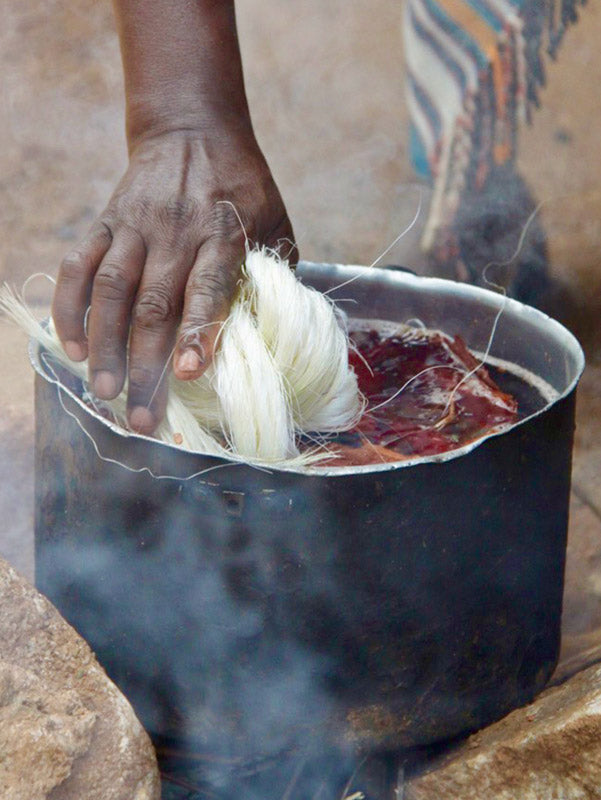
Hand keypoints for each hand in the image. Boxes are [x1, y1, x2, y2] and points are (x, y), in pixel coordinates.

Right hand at [51, 127, 296, 433]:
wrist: (193, 130)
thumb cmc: (243, 187)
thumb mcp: (275, 222)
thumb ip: (275, 272)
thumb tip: (277, 331)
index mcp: (223, 233)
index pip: (208, 287)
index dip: (198, 331)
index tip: (189, 373)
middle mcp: (175, 231)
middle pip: (155, 304)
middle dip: (146, 364)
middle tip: (142, 415)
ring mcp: (134, 226)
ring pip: (112, 290)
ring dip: (105, 344)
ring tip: (103, 391)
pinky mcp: (105, 221)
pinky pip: (78, 265)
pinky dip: (70, 305)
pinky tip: (72, 347)